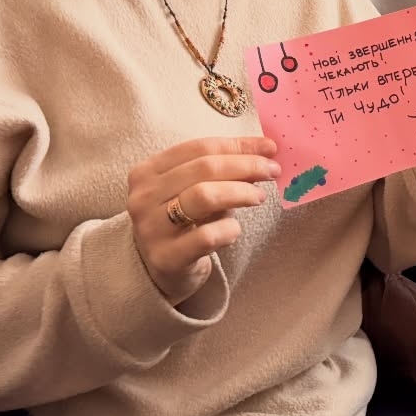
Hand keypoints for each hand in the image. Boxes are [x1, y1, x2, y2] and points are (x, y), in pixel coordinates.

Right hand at [126, 136, 280, 304]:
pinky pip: (207, 236)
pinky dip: (229, 228)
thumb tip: (266, 150)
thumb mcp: (197, 189)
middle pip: (204, 168)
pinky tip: (235, 229)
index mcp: (147, 171)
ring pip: (203, 196)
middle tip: (272, 171)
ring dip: (240, 192)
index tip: (269, 148)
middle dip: (245, 166)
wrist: (162, 270)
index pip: (199, 148)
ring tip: (259, 196)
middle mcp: (143, 197)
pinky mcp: (165, 258)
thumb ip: (224, 169)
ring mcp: (151, 228)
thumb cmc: (185, 222)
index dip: (238, 145)